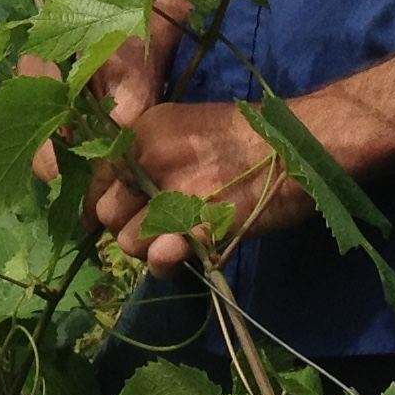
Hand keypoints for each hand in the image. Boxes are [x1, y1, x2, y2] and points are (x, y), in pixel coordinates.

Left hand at [33, 0, 315, 269]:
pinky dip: (167, 263)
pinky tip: (184, 253)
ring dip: (147, 248)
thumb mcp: (182, 130)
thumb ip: (146, 159)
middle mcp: (148, 160)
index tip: (122, 212)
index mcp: (142, 132)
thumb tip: (116, 194)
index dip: (107, 201)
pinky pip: (158, 259)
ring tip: (176, 239)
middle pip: (106, 213)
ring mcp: (171, 193)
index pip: (96, 179)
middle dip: (126, 226)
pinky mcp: (197, 226)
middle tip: (157, 226)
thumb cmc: (245, 137)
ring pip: (127, 242)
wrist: (298, 145)